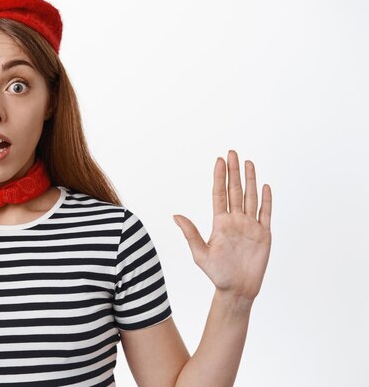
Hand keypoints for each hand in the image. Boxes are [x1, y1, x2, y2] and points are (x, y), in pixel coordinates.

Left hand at [173, 150, 271, 300]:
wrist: (237, 290)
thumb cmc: (217, 274)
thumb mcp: (199, 254)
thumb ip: (190, 233)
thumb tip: (176, 215)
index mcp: (220, 222)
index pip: (219, 193)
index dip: (219, 176)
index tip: (219, 160)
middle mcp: (235, 220)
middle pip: (235, 190)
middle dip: (234, 171)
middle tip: (232, 152)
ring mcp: (250, 226)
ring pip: (251, 197)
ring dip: (250, 180)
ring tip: (248, 162)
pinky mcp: (263, 235)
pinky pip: (265, 213)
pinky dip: (266, 200)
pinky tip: (264, 186)